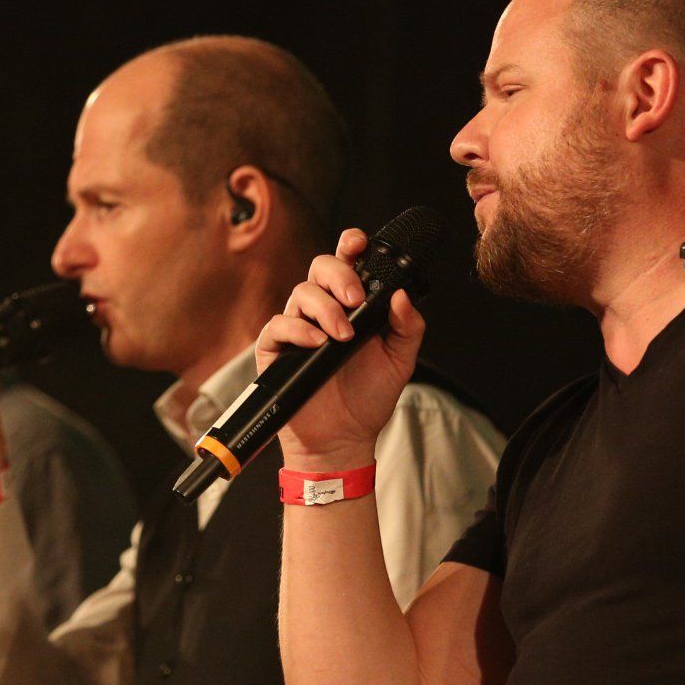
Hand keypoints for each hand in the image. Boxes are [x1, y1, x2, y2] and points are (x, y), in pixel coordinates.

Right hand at [258, 228, 424, 468]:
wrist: (343, 441)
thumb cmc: (368, 400)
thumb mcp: (400, 361)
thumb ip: (408, 326)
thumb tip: (401, 295)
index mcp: (351, 307)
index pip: (346, 263)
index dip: (350, 245)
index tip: (360, 243)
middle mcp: (323, 311)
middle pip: (320, 268)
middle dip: (339, 275)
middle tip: (357, 300)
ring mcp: (298, 329)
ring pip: (301, 293)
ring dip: (325, 308)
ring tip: (343, 336)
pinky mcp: (276, 350)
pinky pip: (278, 325)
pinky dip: (298, 329)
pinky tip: (317, 342)